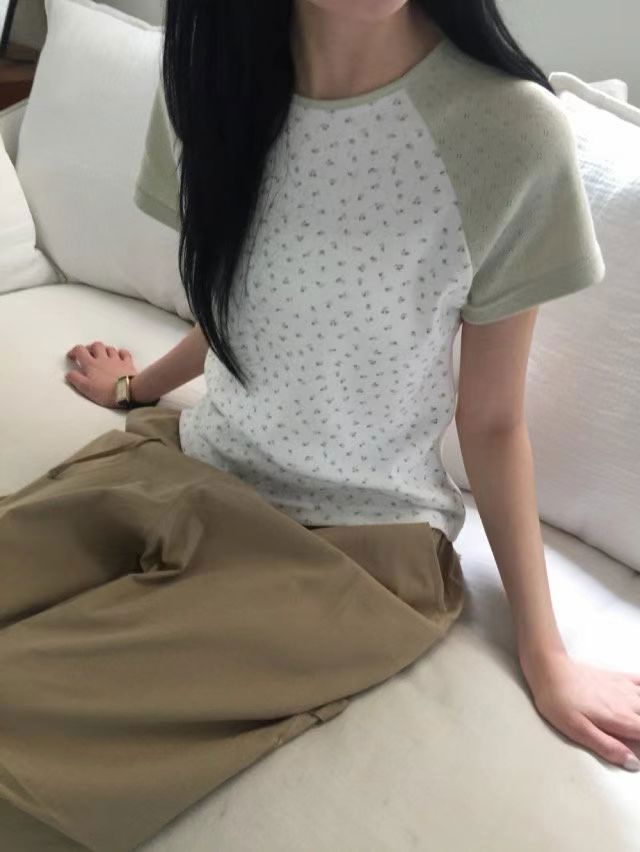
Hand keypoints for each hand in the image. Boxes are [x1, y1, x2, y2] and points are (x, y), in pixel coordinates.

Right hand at [65, 341, 137, 407]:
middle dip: (90, 347)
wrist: (126, 391)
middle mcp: (103, 358)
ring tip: (103, 355)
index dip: (74, 351)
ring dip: (105, 349)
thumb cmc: (105, 391)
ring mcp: (117, 360)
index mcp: (91, 364)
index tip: (72, 356)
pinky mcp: (128, 363)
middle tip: (88, 354)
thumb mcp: (85, 388)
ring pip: (109, 348)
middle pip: (96, 345)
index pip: (80, 350)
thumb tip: (69, 373)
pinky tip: (120, 355)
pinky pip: (125, 353)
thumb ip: (75, 379)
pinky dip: (121, 352)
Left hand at [520, 650, 639, 770]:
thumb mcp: (579, 731)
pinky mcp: (617, 678)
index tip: (636, 749)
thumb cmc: (560, 701)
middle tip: (630, 735)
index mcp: (620, 719)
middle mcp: (627, 703)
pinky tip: (637, 697)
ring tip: (633, 722)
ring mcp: (624, 688)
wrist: (550, 671)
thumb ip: (608, 747)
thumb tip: (633, 763)